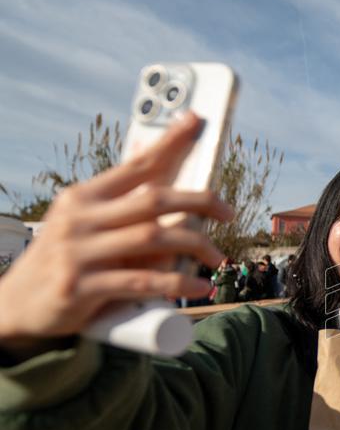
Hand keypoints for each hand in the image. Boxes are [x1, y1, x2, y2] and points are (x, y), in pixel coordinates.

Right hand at [0, 113, 233, 352]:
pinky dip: (175, 284)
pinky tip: (199, 287)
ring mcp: (78, 253)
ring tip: (218, 258)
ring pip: (153, 240)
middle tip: (229, 213)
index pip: (135, 166)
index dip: (169, 143)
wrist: (15, 306)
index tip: (197, 123)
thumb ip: (117, 203)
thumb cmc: (65, 260)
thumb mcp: (82, 224)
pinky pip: (140, 282)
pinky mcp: (80, 288)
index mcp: (83, 198)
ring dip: (195, 246)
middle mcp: (79, 219)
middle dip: (199, 202)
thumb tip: (154, 166)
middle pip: (154, 201)